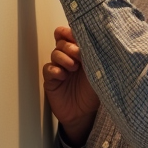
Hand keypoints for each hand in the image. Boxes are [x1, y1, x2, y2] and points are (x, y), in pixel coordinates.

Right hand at [43, 26, 99, 144]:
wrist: (84, 114)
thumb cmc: (93, 93)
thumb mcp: (99, 72)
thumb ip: (96, 57)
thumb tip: (98, 42)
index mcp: (81, 53)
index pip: (70, 35)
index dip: (70, 33)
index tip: (76, 36)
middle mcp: (69, 58)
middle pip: (61, 41)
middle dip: (69, 46)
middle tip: (78, 55)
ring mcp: (59, 68)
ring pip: (55, 53)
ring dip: (63, 57)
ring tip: (73, 68)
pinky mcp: (51, 79)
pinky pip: (48, 68)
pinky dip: (55, 69)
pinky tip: (63, 75)